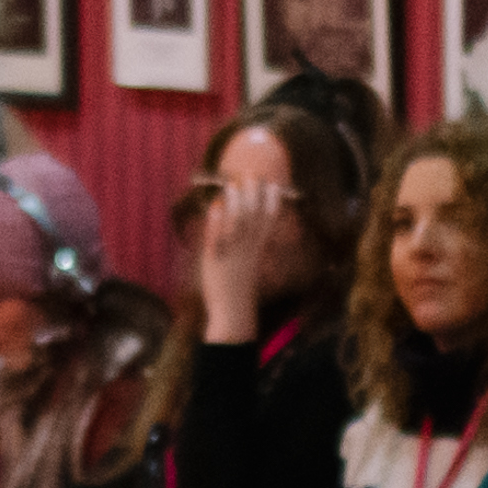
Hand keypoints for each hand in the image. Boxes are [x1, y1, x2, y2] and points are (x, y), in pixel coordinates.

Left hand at [196, 176, 295, 335]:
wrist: (232, 312)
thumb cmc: (238, 289)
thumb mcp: (247, 264)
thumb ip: (247, 246)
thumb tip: (240, 226)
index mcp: (258, 249)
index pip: (269, 221)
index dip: (272, 201)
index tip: (273, 184)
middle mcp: (248, 248)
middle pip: (255, 216)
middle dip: (254, 194)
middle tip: (251, 174)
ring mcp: (233, 253)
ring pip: (238, 223)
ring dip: (235, 202)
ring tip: (232, 184)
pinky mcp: (216, 259)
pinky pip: (218, 237)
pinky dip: (216, 220)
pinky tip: (215, 205)